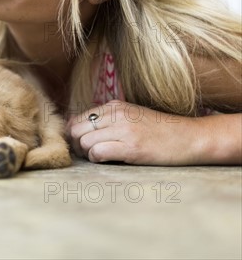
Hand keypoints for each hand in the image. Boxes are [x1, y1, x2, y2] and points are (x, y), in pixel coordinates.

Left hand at [66, 100, 197, 165]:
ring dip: (88, 153)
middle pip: (76, 130)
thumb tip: (78, 131)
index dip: (76, 135)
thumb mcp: (131, 116)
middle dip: (78, 145)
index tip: (84, 144)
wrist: (190, 137)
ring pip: (84, 141)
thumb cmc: (159, 131)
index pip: (76, 119)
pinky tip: (109, 160)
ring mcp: (124, 130)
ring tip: (102, 157)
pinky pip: (97, 152)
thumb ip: (108, 120)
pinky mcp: (131, 147)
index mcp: (114, 106)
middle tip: (90, 153)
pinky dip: (97, 159)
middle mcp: (116, 114)